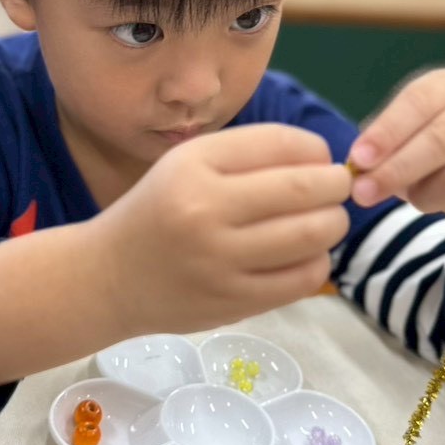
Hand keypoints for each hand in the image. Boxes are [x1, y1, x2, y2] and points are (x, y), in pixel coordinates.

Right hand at [96, 124, 351, 331]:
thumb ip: (251, 155)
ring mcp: (220, 261)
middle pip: (306, 189)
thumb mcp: (188, 164)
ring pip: (313, 235)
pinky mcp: (234, 302)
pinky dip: (317, 262)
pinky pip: (304, 278)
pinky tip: (304, 255)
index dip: (316, 150)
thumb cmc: (157, 211)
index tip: (319, 159)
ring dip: (332, 224)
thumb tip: (324, 161)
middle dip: (336, 186)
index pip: (281, 143)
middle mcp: (205, 209)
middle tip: (337, 189)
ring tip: (324, 221)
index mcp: (194, 164)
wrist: (108, 278)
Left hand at [348, 69, 444, 239]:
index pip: (421, 99)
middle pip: (443, 137)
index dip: (388, 130)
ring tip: (417, 199)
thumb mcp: (410, 142)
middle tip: (364, 194)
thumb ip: (383, 149)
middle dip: (398, 169)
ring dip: (426, 197)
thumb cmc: (442, 156)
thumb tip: (358, 166)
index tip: (359, 159)